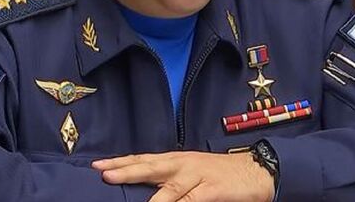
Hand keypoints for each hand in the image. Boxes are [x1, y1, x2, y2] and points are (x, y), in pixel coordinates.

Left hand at [92, 151, 274, 201]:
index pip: (144, 160)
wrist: (257, 170)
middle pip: (151, 167)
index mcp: (177, 160)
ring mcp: (198, 176)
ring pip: (169, 187)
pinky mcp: (212, 190)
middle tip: (104, 173)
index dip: (122, 162)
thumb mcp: (192, 173)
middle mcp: (184, 165)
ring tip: (133, 193)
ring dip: (148, 194)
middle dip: (126, 170)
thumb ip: (170, 181)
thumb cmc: (221, 174)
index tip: (98, 165)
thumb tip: (145, 189)